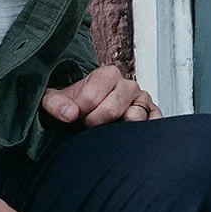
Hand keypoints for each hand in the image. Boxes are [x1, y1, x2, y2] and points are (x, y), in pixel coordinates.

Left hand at [40, 64, 161, 127]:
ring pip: (135, 116)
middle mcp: (128, 85)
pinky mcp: (152, 116)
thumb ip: (56, 103)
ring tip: (106, 131)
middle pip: (113, 108)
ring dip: (118, 128)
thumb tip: (68, 114)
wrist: (86, 114)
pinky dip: (144, 132)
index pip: (94, 95)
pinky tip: (128, 136)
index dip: (80, 111)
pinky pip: (154, 123)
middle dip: (96, 122)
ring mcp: (142, 101)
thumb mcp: (56, 101)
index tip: (73, 118)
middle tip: (87, 127)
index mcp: (107, 75)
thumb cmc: (75, 107)